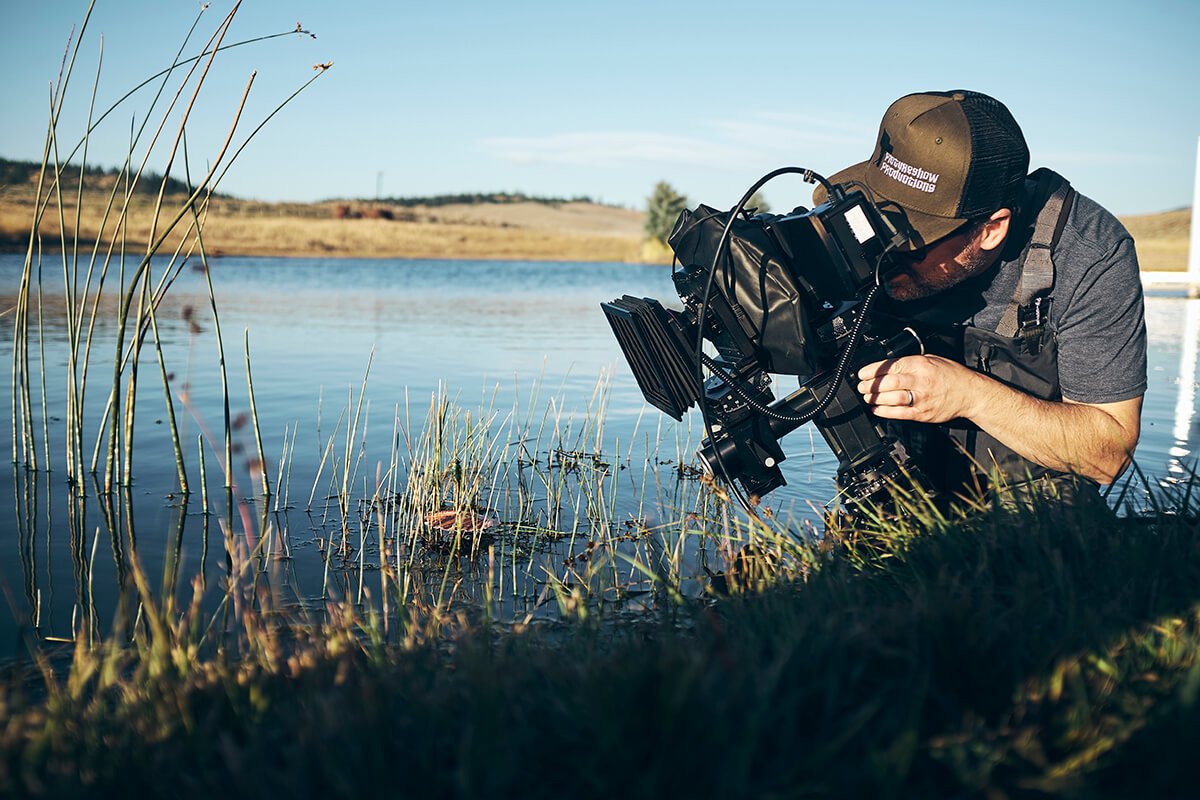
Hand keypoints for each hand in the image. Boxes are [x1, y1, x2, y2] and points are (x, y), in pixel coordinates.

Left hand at [855, 355, 982, 422]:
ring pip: (892, 399)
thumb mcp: (932, 359)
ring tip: (867, 397)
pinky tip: (876, 409)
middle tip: (861, 386)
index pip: (891, 366)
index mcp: (921, 364)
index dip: (872, 370)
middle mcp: (920, 381)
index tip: (862, 373)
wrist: (970, 394)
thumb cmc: (951, 375)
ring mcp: (921, 398)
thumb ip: (910, 363)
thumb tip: (887, 367)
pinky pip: (899, 414)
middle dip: (870, 385)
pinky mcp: (922, 414)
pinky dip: (884, 412)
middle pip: (889, 383)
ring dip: (875, 398)